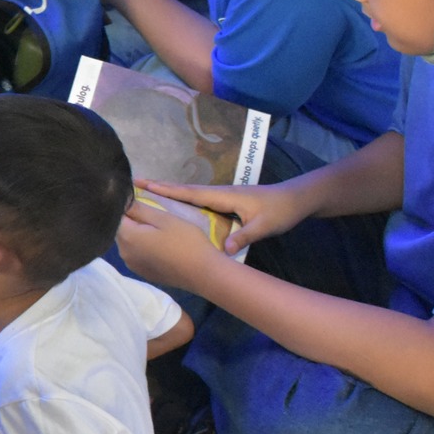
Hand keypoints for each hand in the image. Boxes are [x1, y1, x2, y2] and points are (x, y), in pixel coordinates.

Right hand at [135, 177, 306, 253]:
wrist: (297, 199)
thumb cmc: (281, 210)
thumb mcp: (264, 225)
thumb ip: (244, 235)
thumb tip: (225, 249)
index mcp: (223, 196)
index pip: (190, 193)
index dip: (168, 190)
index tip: (144, 186)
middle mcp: (218, 193)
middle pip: (184, 190)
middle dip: (160, 187)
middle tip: (135, 184)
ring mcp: (221, 197)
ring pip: (189, 195)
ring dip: (168, 194)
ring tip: (146, 195)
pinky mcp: (225, 203)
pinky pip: (197, 202)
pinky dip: (181, 201)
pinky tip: (174, 207)